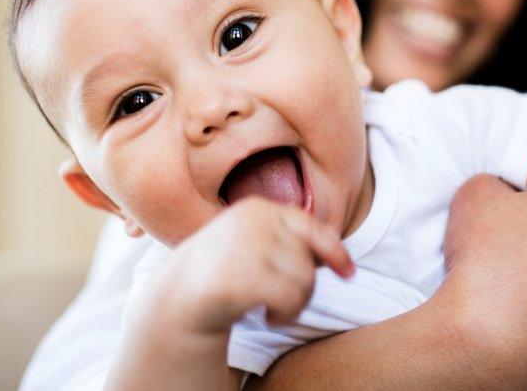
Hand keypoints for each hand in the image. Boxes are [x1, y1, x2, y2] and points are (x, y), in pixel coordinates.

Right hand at [158, 197, 354, 333]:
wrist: (178, 296)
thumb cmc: (225, 270)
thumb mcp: (257, 246)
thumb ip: (293, 244)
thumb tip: (342, 259)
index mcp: (258, 209)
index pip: (310, 227)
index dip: (335, 251)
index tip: (348, 272)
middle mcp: (253, 222)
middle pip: (309, 259)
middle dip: (304, 287)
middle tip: (281, 301)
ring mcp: (244, 247)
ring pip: (304, 281)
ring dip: (294, 305)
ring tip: (272, 309)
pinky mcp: (238, 277)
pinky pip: (289, 299)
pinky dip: (284, 314)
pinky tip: (265, 317)